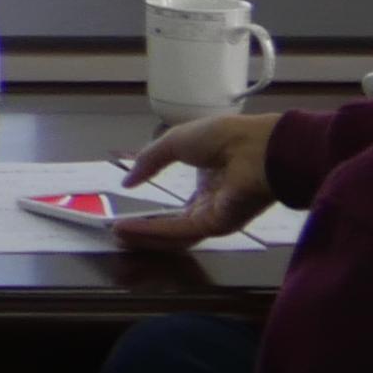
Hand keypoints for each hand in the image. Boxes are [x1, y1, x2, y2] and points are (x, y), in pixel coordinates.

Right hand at [118, 109, 280, 246]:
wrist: (256, 147)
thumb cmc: (222, 137)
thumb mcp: (176, 141)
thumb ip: (150, 161)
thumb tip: (127, 181)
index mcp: (209, 181)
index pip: (179, 204)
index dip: (154, 209)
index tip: (130, 213)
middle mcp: (212, 203)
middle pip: (173, 224)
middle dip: (145, 229)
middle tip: (117, 230)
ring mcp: (215, 216)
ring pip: (174, 233)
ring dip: (144, 235)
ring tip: (117, 234)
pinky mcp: (216, 226)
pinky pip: (179, 231)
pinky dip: (153, 231)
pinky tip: (129, 228)